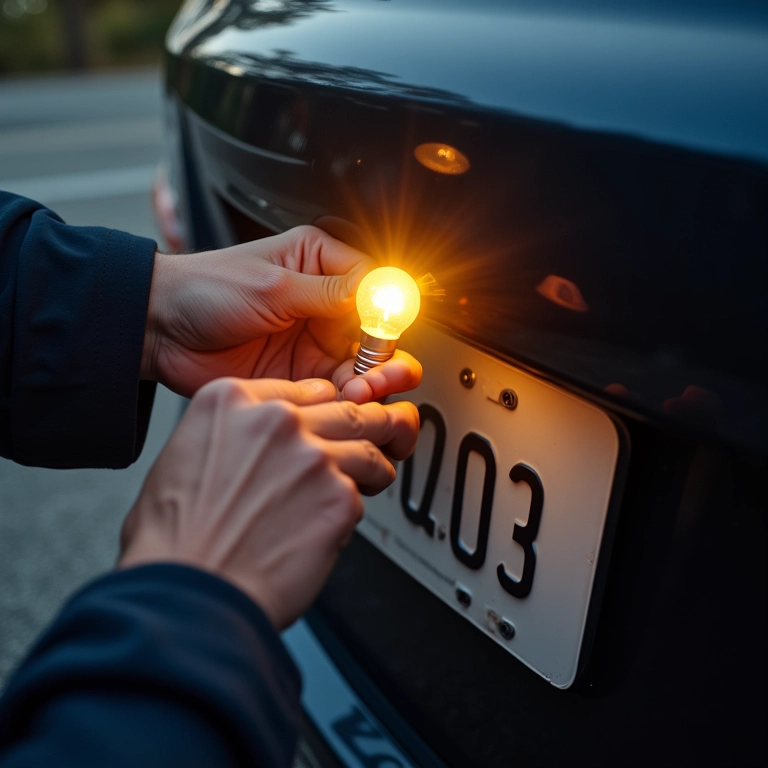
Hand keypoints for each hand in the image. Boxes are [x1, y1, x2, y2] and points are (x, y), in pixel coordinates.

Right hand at [118, 377, 419, 628]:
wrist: (188, 594)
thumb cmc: (174, 540)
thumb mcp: (180, 457)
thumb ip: (229, 434)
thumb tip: (254, 443)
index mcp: (231, 401)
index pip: (303, 390)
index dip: (319, 411)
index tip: (326, 424)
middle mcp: (276, 420)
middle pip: (345, 409)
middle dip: (366, 426)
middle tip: (380, 436)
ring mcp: (312, 456)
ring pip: (367, 449)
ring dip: (370, 468)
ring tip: (365, 484)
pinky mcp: (338, 497)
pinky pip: (361, 496)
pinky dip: (350, 513)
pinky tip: (328, 529)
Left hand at [142, 226, 375, 396]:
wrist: (160, 332)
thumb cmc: (204, 290)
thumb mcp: (272, 285)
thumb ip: (331, 293)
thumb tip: (383, 293)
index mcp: (322, 264)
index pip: (377, 285)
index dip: (391, 310)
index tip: (391, 329)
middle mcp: (326, 305)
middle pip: (381, 332)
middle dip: (388, 354)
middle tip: (381, 370)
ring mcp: (316, 344)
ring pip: (366, 367)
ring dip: (372, 382)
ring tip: (361, 390)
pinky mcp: (304, 377)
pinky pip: (339, 392)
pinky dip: (348, 402)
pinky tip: (342, 402)